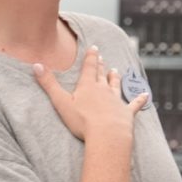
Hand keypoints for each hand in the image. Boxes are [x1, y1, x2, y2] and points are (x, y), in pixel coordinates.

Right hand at [33, 46, 147, 143]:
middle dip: (100, 66)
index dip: (91, 57)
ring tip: (115, 71)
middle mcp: (104, 90)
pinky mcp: (127, 113)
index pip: (89, 67)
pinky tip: (145, 95)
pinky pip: (134, 104)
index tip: (94, 47)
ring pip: (116, 86)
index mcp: (88, 86)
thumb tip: (36, 64)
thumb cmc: (82, 120)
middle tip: (102, 57)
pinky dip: (139, 99)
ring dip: (115, 78)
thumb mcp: (61, 102)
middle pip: (101, 75)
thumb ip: (48, 84)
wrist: (107, 134)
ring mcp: (116, 101)